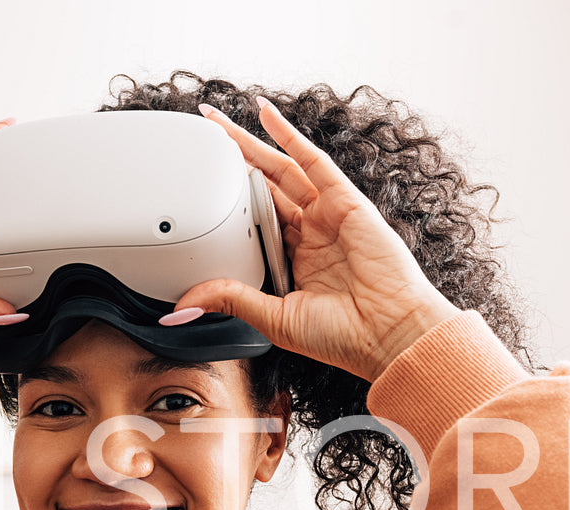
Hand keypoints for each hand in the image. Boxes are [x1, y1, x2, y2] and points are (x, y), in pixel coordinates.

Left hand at [172, 99, 460, 382]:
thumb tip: (181, 306)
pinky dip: (288, 135)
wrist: (387, 334)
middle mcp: (308, 233)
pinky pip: (312, 160)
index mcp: (292, 260)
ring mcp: (326, 214)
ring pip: (279, 168)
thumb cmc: (342, 336)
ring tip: (216, 121)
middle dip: (231, 160)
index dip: (226, 201)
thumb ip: (230, 301)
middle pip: (261, 186)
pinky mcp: (345, 202)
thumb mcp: (273, 319)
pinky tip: (264, 113)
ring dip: (248, 141)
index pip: (251, 221)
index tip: (197, 187)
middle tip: (202, 134)